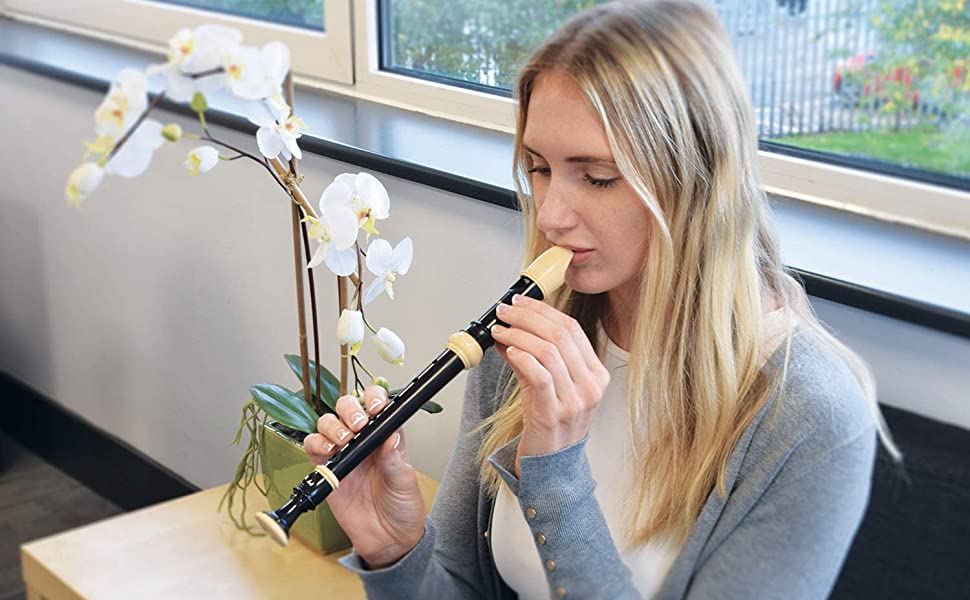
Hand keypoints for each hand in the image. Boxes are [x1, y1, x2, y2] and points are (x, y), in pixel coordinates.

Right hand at [303, 385, 425, 567]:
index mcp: (385, 437)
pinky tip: (328, 451)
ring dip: (332, 425)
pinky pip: (313, 447)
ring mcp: (343, 453)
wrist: (387, 539)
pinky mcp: (327, 469)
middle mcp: (363, 440)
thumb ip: (395, 461)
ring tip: (343, 440)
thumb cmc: (402, 507)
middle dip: (350, 409)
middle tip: (358, 425)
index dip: (374, 400)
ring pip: (328, 422)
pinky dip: (316, 443)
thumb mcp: (405, 483)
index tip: (376, 407)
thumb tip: (390, 438)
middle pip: (348, 408)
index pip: (377, 406)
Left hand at [490, 293, 610, 475]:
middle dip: (528, 317)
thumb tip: (506, 330)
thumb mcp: (544, 385)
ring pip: (549, 351)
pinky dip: (522, 357)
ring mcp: (576, 400)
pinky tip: (508, 350)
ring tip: (500, 330)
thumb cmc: (549, 425)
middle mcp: (591, 386)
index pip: (572, 329)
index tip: (520, 303)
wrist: (550, 466)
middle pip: (561, 334)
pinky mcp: (555, 413)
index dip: (543, 311)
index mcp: (595, 374)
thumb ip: (529, 356)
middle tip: (505, 311)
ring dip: (519, 334)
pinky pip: (541, 376)